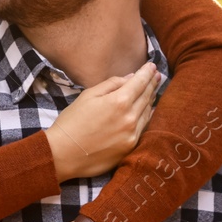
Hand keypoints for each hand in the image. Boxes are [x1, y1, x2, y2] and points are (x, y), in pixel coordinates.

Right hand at [44, 61, 157, 181]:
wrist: (63, 155)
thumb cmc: (71, 123)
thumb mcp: (88, 96)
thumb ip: (111, 84)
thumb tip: (130, 78)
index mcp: (119, 101)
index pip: (140, 82)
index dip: (147, 72)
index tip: (152, 66)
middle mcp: (130, 117)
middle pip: (147, 96)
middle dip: (152, 83)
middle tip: (157, 75)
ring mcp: (132, 134)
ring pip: (148, 112)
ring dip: (151, 99)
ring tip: (153, 89)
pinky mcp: (130, 147)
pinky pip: (144, 127)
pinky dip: (148, 116)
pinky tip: (149, 110)